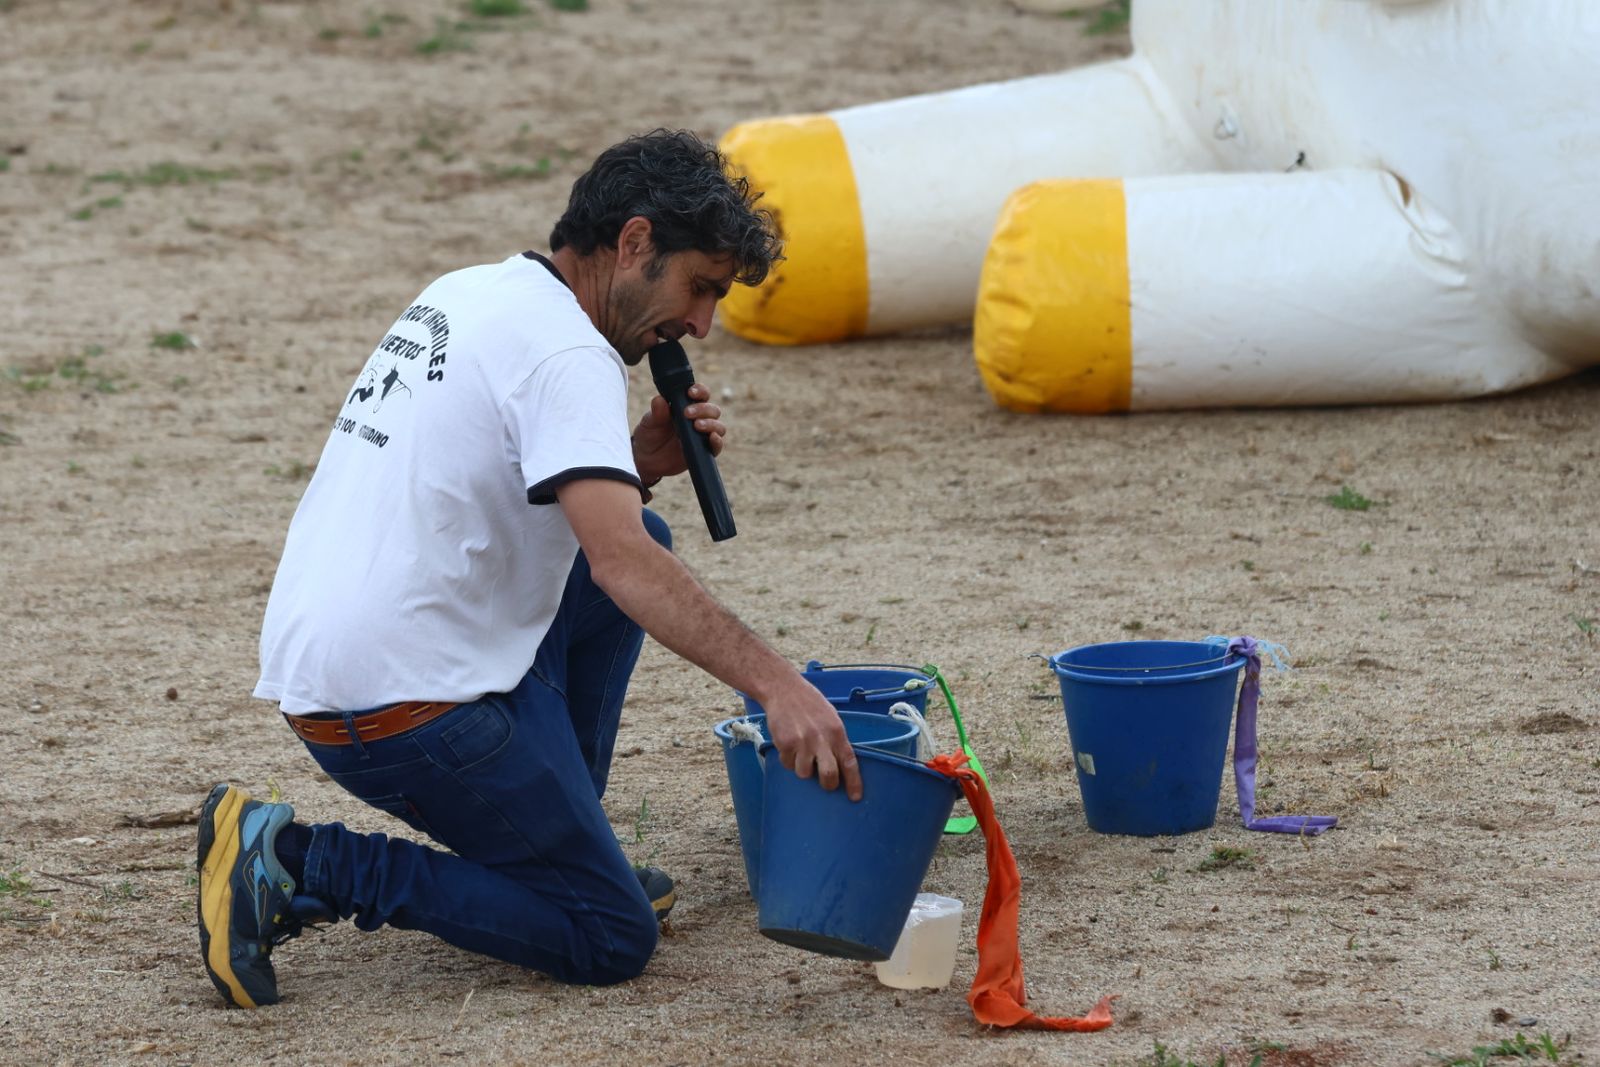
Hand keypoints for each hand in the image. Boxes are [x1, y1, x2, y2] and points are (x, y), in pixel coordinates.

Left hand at [631, 383, 724, 485]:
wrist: (647, 460)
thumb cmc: (650, 436)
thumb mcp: (650, 422)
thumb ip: (656, 412)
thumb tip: (659, 399)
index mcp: (687, 406)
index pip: (701, 394)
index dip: (700, 391)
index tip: (690, 392)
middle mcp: (698, 419)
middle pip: (712, 410)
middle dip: (703, 409)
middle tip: (687, 413)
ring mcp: (702, 436)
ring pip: (718, 426)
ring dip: (711, 424)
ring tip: (697, 425)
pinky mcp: (704, 451)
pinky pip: (717, 446)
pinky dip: (717, 441)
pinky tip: (712, 437)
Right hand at [759, 677, 864, 801]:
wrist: (783, 689)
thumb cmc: (809, 703)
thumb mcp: (831, 717)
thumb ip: (835, 739)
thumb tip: (839, 763)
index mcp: (836, 731)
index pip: (849, 762)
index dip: (854, 782)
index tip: (855, 797)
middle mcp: (820, 738)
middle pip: (829, 774)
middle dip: (828, 784)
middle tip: (825, 782)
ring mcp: (802, 742)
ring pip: (805, 773)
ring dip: (803, 769)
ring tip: (800, 755)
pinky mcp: (784, 743)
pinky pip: (787, 764)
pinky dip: (788, 759)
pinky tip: (788, 745)